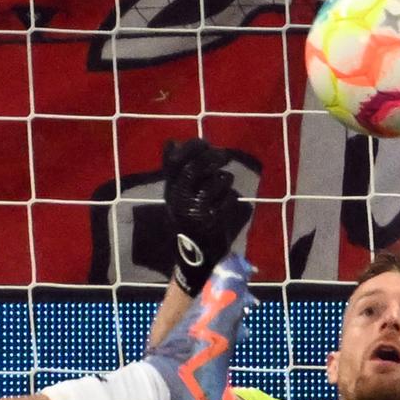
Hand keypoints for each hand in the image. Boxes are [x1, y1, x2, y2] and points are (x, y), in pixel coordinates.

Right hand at [162, 138, 249, 294]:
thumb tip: (172, 142)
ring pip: (215, 182)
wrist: (194, 257)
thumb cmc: (189, 221)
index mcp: (170, 191)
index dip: (191, 147)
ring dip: (224, 179)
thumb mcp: (177, 197)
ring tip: (225, 182)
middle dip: (212, 157)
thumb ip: (177, 172)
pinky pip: (227, 198)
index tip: (204, 143)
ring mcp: (195, 210)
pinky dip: (230, 197)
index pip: (174, 161)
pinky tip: (227, 201)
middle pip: (196, 168)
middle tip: (224, 155)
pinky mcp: (211, 220)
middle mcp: (178, 199)